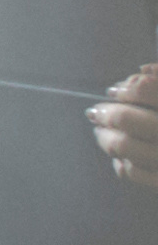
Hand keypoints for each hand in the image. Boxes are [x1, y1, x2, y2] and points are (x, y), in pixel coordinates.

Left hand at [96, 63, 154, 190]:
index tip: (117, 89)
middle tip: (98, 111)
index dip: (127, 88)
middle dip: (107, 112)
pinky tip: (122, 157)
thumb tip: (141, 72)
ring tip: (102, 132)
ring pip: (124, 146)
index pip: (146, 89)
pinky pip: (134, 172)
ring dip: (105, 137)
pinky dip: (122, 162)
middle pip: (127, 119)